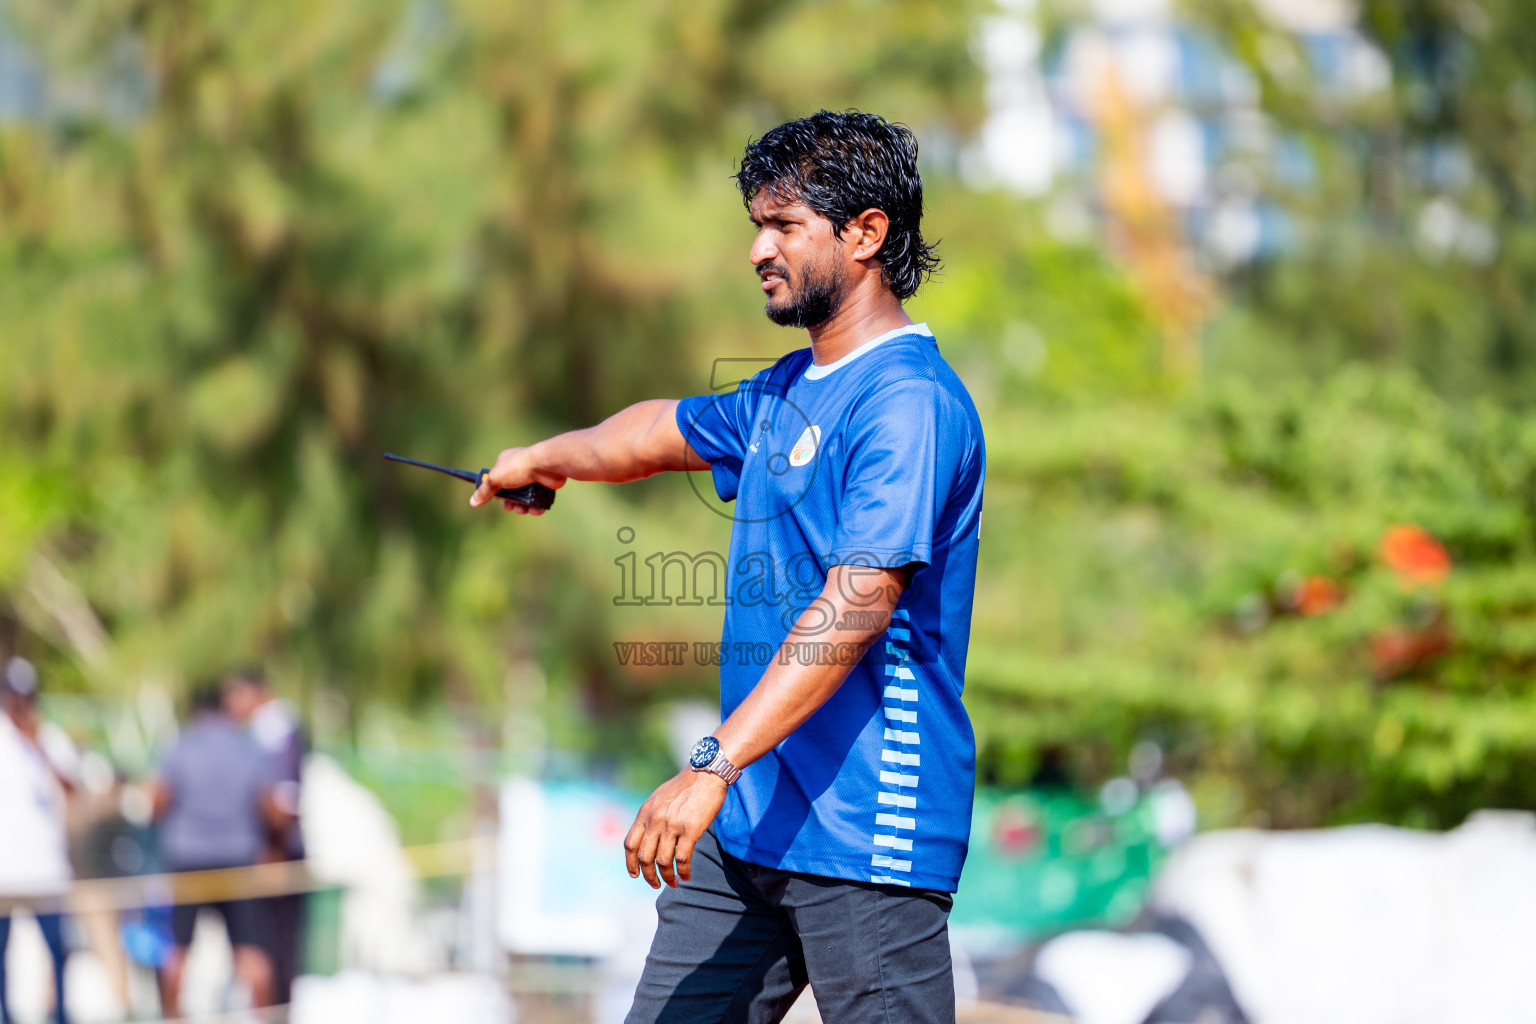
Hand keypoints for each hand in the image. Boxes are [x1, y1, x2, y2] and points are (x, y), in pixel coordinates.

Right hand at [469, 446, 565, 514]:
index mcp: (505, 461)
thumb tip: (472, 502)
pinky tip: (535, 509)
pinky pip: (538, 500)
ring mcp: (533, 476)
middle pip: (511, 491)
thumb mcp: (496, 479)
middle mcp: (519, 467)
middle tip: (510, 508)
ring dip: (523, 507)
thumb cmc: (519, 467)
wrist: (547, 465)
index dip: (495, 490)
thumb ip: (484, 491)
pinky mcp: (545, 484)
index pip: (496, 478)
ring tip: (523, 510)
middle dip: (510, 502)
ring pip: (525, 497)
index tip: (495, 498)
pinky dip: (536, 506)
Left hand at [624, 769, 726, 888]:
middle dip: (648, 876)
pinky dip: (683, 871)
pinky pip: (682, 859)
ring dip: (667, 877)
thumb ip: (652, 816)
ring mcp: (672, 826)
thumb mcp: (659, 798)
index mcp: (645, 813)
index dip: (630, 863)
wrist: (706, 773)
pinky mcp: (690, 830)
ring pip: (663, 862)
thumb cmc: (685, 786)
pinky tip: (686, 876)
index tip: (635, 875)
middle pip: (644, 857)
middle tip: (655, 884)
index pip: (630, 844)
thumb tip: (649, 836)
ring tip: (673, 883)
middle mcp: (655, 820)